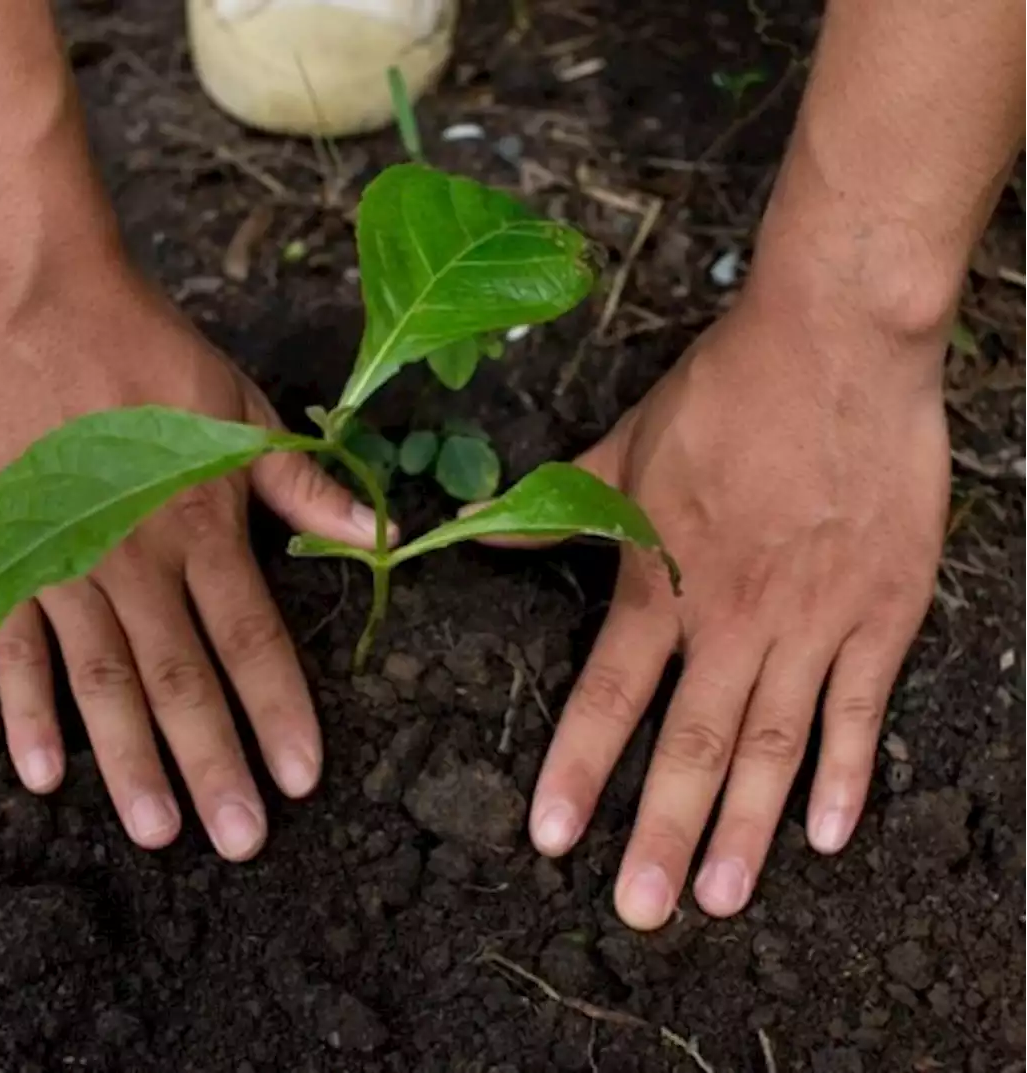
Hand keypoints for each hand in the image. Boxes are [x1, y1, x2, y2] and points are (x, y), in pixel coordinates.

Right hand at [0, 252, 382, 857]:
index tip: (303, 780)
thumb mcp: (243, 409)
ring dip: (131, 761)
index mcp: (204, 526)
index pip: (253, 640)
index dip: (280, 713)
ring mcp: (62, 562)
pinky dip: (26, 711)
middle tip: (238, 840)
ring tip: (158, 830)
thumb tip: (380, 531)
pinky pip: (13, 646)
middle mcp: (137, 560)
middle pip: (183, 681)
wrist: (34, 301)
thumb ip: (301, 485)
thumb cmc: (148, 352)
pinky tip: (46, 774)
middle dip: (214, 766)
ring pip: (104, 681)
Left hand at [529, 296, 948, 927]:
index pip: (609, 695)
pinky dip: (846, 774)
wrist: (834, 343)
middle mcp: (733, 616)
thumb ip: (554, 506)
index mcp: (663, 579)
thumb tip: (475, 530)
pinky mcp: (880, 611)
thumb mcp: (622, 445)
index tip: (555, 838)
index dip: (579, 769)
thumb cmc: (724, 391)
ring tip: (719, 897)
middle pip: (693, 742)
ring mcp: (812, 620)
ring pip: (773, 743)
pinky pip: (861, 708)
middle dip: (661, 831)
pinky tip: (829, 834)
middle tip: (640, 910)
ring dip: (747, 828)